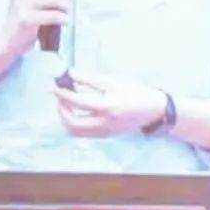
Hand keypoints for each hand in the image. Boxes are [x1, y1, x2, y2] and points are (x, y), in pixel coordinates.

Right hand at [0, 0, 71, 57]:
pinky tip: (64, 21)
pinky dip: (63, 18)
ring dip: (66, 7)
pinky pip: (54, 15)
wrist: (7, 41)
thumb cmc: (23, 21)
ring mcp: (21, 5)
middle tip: (70, 2)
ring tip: (67, 13)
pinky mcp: (27, 19)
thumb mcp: (27, 2)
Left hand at [53, 70, 167, 137]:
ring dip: (66, 119)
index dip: (63, 94)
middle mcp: (104, 123)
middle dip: (61, 110)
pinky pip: (84, 133)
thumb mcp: (113, 82)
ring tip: (67, 105)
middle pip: (72, 123)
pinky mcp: (106, 135)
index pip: (77, 102)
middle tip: (60, 98)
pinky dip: (76, 124)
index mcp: (107, 106)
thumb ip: (89, 80)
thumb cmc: (136, 92)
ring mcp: (105, 132)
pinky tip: (78, 112)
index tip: (55, 87)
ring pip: (75, 132)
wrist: (154, 110)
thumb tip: (70, 73)